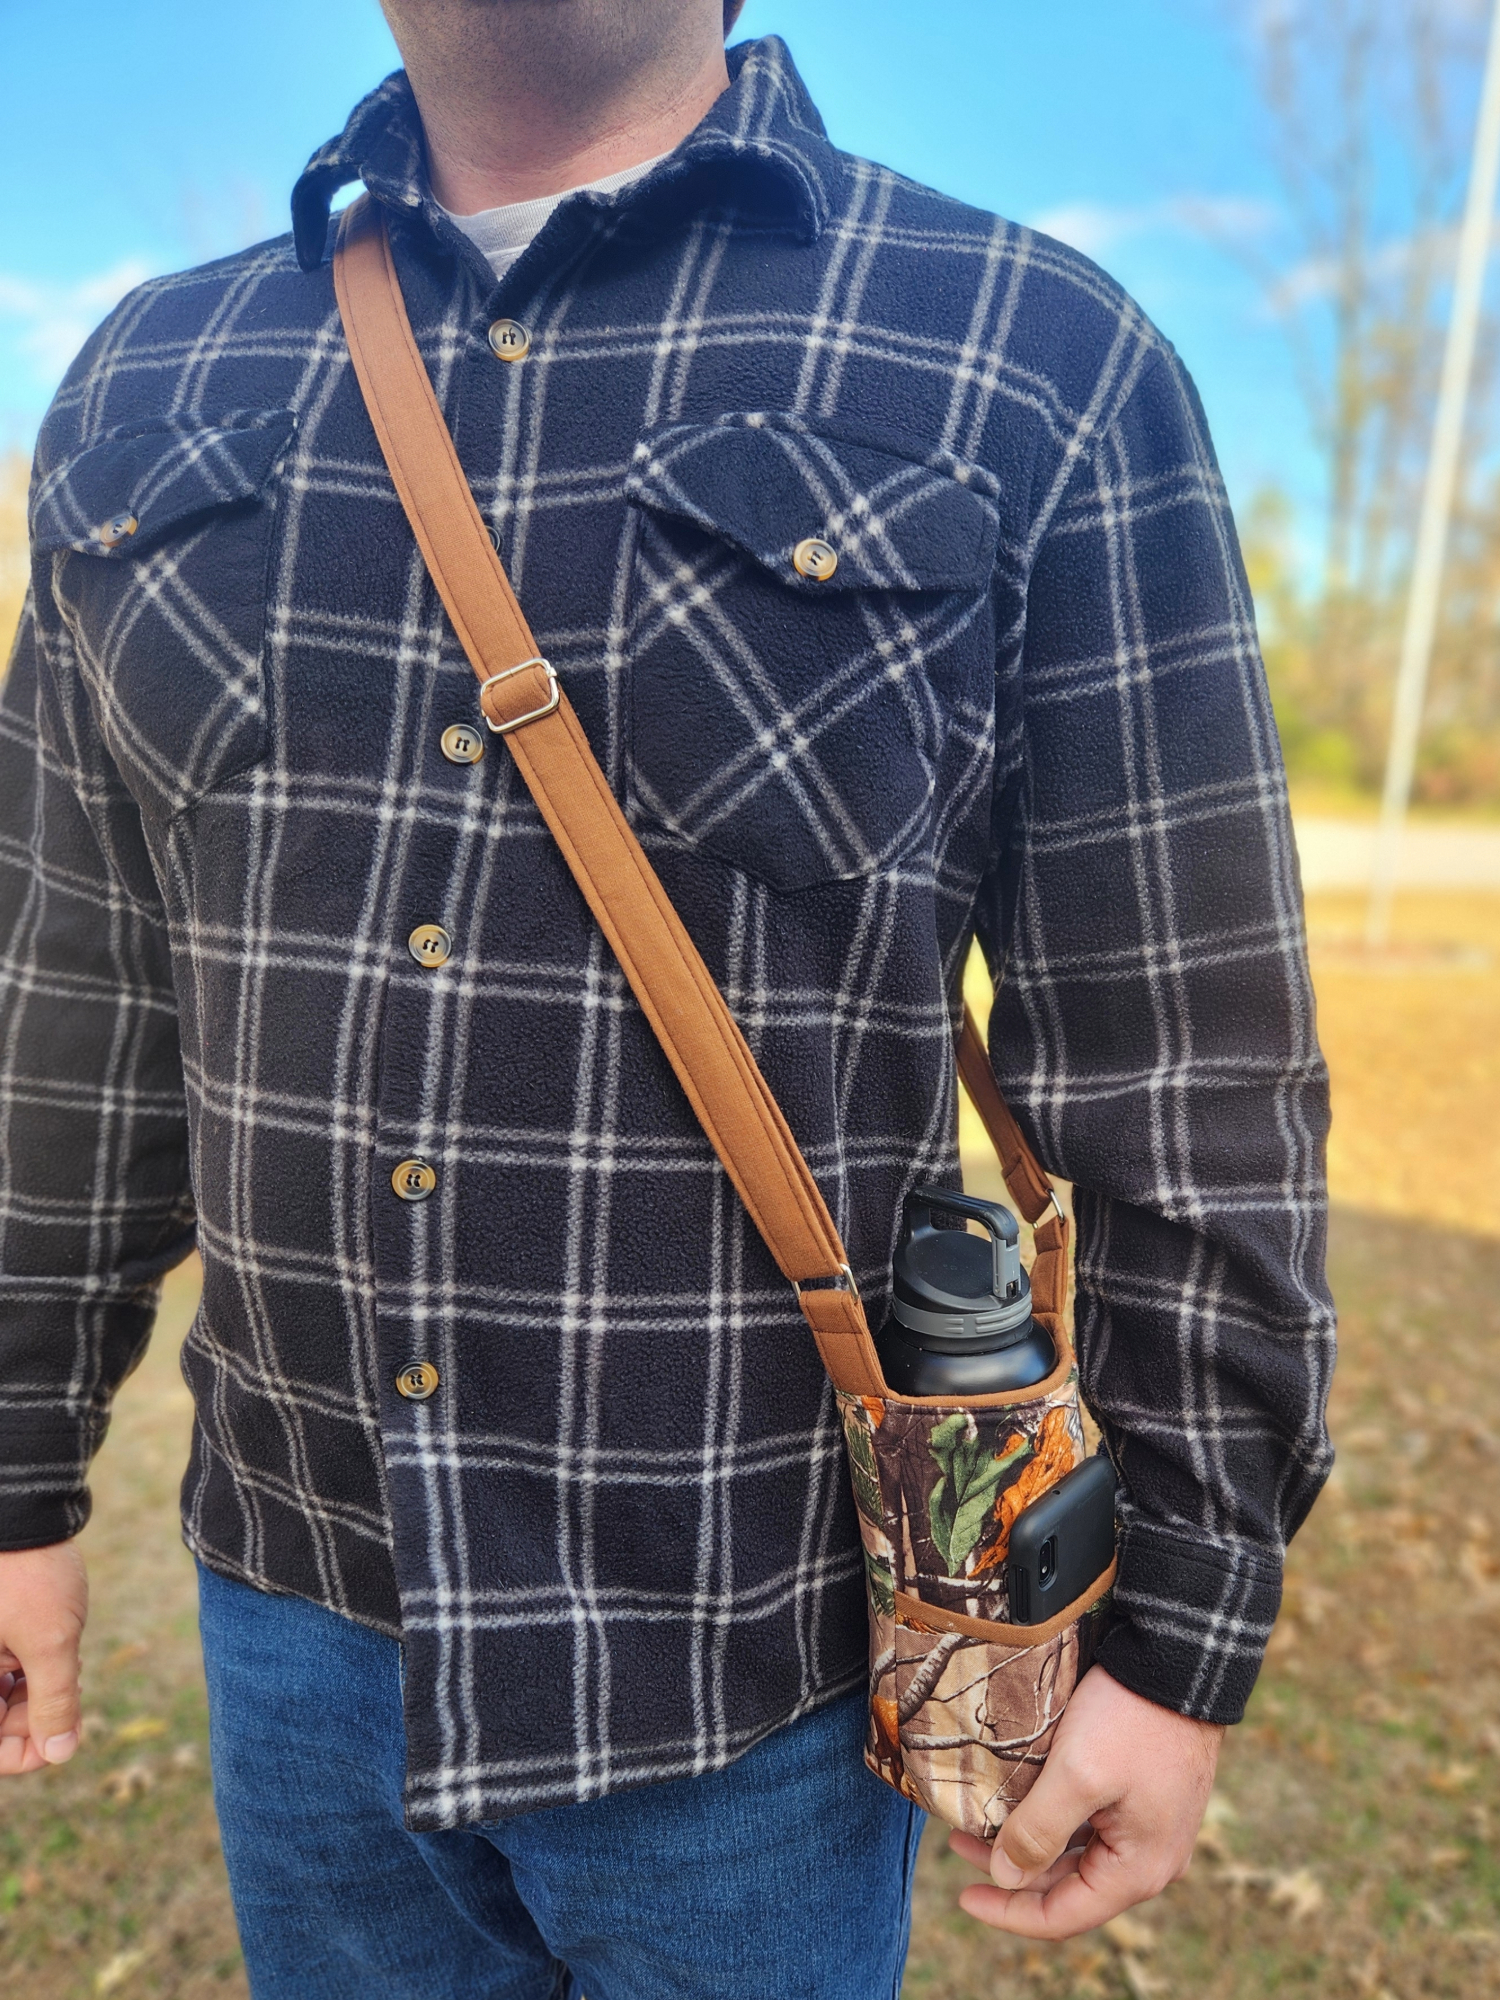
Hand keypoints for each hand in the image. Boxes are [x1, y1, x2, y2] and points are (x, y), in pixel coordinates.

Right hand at [0, 1541, 87, 1774]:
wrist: (23, 1510)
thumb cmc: (30, 1574)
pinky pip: (5, 1669)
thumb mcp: (51, 1641)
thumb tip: (58, 1753)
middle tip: (73, 1696)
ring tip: (71, 1674)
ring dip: (37, 1696)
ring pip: (2, 1697)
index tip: (60, 1743)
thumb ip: (54, 1701)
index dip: (20, 1754)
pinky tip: (63, 1658)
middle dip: (34, 1719)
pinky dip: (34, 1672)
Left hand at [950, 1664, 1222, 1938]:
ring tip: (980, 1821)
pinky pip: (1091, 1826)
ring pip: (1077, 1854)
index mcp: (1138, 1870)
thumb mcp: (1077, 1775)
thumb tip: (1004, 1878)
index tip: (961, 1895)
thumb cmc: (1131, 1719)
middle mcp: (1149, 1860)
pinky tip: (1022, 1800)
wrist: (1180, 1660)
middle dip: (1011, 1870)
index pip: (1062, 1916)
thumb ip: (1038, 1832)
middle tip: (959, 1842)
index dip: (1007, 1912)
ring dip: (1030, 1843)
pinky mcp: (1144, 1797)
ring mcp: (1150, 1828)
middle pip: (1067, 1886)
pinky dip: (1053, 1822)